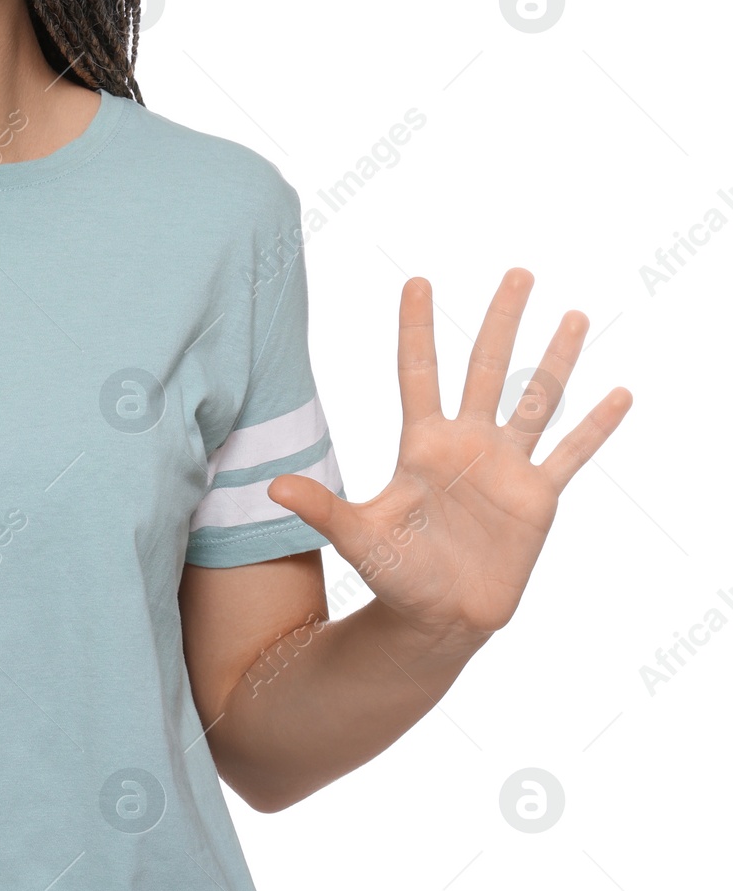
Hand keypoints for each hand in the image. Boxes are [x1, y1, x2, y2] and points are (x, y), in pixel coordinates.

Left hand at [265, 268, 631, 652]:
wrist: (438, 618)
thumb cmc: (394, 574)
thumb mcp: (358, 538)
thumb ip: (323, 509)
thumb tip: (273, 489)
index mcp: (422, 444)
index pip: (419, 371)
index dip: (418, 327)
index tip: (418, 280)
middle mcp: (467, 443)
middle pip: (487, 368)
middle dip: (502, 320)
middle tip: (518, 272)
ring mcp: (505, 467)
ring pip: (536, 401)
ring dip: (556, 360)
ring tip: (575, 315)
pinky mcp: (536, 499)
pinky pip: (571, 455)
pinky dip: (595, 427)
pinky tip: (618, 394)